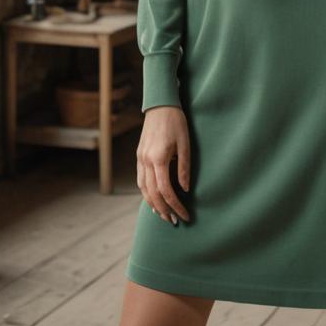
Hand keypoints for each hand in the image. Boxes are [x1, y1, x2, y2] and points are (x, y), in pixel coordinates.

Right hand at [137, 105, 190, 224]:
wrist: (160, 105)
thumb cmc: (176, 122)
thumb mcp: (186, 143)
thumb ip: (185, 168)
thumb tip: (186, 189)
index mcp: (158, 158)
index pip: (165, 190)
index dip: (175, 205)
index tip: (185, 214)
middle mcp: (146, 161)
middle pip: (152, 194)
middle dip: (164, 210)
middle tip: (175, 221)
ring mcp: (140, 159)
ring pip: (143, 190)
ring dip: (154, 205)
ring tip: (165, 215)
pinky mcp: (139, 156)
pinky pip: (140, 181)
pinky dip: (147, 193)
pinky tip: (154, 200)